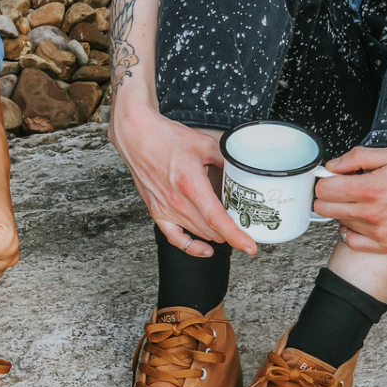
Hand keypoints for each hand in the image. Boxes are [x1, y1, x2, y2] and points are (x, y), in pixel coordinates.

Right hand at [109, 91, 256, 255]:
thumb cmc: (165, 138)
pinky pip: (175, 238)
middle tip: (244, 224)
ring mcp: (166, 209)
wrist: (137, 137)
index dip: (236, 236)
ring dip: (216, 234)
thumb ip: (225, 160)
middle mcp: (177, 201)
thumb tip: (240, 170)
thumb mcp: (204, 144)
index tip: (250, 246)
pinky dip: (191, 247)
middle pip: (211, 229)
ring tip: (228, 227)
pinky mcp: (156, 212)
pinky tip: (204, 249)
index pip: (216, 219)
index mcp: (190, 184)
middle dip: (231, 231)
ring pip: (198, 233)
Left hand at [315, 145, 386, 252]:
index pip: (323, 189)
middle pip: (324, 208)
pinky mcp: (386, 245)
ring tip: (363, 200)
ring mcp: (377, 232)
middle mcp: (371, 214)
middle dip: (329, 195)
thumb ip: (358, 157)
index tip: (332, 177)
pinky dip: (352, 230)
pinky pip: (352, 241)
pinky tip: (362, 219)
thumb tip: (333, 165)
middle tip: (343, 188)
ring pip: (338, 222)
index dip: (325, 180)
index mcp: (370, 189)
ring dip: (344, 210)